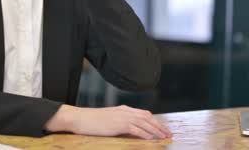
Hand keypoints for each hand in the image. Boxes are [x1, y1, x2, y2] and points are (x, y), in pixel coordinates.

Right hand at [45, 104, 171, 139]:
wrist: (79, 118)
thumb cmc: (91, 121)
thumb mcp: (109, 120)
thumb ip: (121, 122)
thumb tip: (132, 131)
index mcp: (124, 109)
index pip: (144, 114)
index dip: (155, 121)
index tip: (162, 128)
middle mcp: (125, 111)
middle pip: (147, 117)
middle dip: (159, 126)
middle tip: (168, 134)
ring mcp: (122, 117)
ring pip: (144, 123)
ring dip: (155, 130)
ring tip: (163, 137)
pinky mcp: (118, 124)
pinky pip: (135, 129)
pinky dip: (145, 133)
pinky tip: (150, 138)